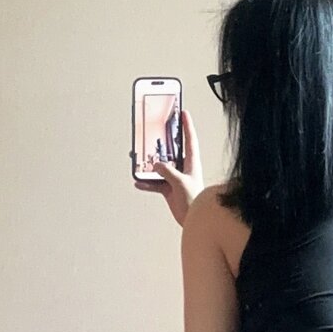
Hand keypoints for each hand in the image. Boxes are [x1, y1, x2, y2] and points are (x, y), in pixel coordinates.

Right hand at [135, 109, 202, 225]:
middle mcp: (183, 168)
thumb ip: (168, 172)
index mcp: (191, 163)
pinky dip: (146, 183)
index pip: (189, 139)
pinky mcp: (168, 188)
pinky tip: (138, 182)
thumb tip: (157, 165)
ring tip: (138, 159)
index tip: (183, 112)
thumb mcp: (181, 183)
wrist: (193, 219)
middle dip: (162, 141)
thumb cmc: (194, 200)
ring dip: (149, 164)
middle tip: (154, 130)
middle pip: (171, 150)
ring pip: (160, 166)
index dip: (187, 125)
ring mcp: (175, 178)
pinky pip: (154, 183)